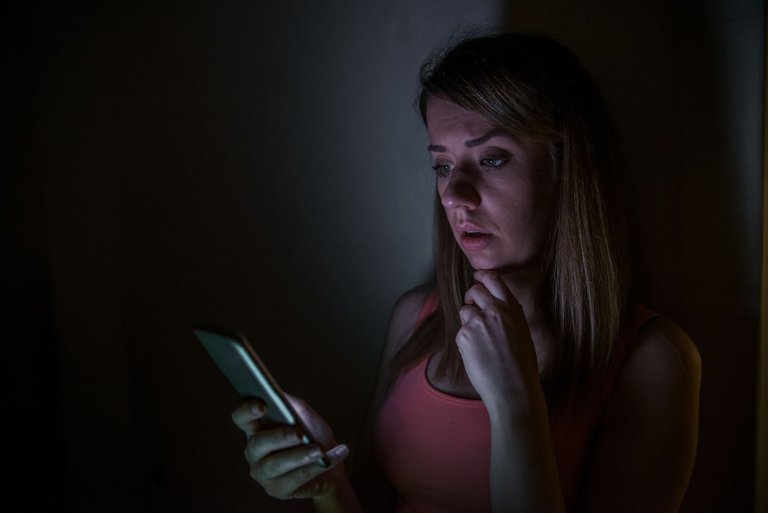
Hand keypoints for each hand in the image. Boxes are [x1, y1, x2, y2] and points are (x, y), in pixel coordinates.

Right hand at [231, 394, 349, 499]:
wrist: (329, 461)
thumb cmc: (312, 434)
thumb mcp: (303, 414)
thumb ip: (290, 404)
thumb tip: (278, 393)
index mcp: (256, 429)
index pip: (242, 418)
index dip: (247, 411)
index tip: (263, 405)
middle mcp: (254, 452)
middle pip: (258, 443)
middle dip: (279, 437)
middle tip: (299, 433)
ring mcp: (263, 473)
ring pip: (276, 465)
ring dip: (300, 456)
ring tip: (319, 450)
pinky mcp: (277, 490)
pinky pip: (294, 479)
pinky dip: (314, 468)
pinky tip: (327, 460)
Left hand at [456, 270, 540, 405]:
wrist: (513, 389)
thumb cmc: (521, 366)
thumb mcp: (522, 332)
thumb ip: (508, 315)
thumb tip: (494, 305)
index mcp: (512, 308)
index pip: (493, 279)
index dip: (482, 276)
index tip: (477, 277)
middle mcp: (495, 311)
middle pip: (474, 290)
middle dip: (471, 297)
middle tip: (473, 308)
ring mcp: (478, 322)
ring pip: (465, 310)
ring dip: (468, 321)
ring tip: (480, 340)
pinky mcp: (464, 336)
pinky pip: (460, 331)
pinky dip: (465, 340)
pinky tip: (477, 354)